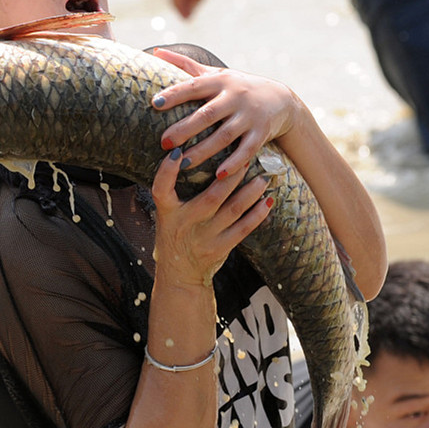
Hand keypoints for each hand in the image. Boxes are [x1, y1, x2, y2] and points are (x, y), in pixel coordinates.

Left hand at [150, 48, 300, 180]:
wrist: (280, 99)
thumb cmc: (238, 87)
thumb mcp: (216, 74)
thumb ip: (186, 65)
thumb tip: (156, 50)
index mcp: (221, 81)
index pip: (195, 86)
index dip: (175, 94)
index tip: (155, 104)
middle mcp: (235, 97)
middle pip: (207, 114)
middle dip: (185, 129)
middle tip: (164, 143)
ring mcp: (249, 116)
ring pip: (225, 135)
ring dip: (204, 151)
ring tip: (183, 164)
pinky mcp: (262, 133)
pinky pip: (247, 150)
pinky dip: (234, 163)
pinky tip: (219, 175)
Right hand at [150, 146, 272, 288]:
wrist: (179, 275)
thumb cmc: (175, 236)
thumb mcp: (166, 216)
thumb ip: (174, 193)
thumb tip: (189, 155)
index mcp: (167, 213)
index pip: (161, 189)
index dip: (166, 171)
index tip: (177, 152)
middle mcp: (185, 224)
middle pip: (211, 197)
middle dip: (230, 176)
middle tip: (246, 158)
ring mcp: (204, 238)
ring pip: (232, 210)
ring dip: (250, 193)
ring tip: (263, 178)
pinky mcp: (220, 249)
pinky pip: (243, 229)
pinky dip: (257, 214)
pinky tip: (267, 201)